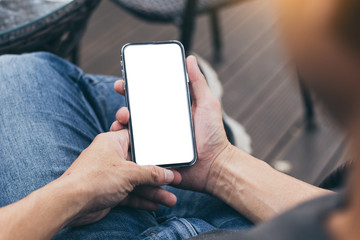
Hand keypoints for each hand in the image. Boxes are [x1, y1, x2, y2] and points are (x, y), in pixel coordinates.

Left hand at [60, 130, 180, 225]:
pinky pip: (130, 193)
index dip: (153, 145)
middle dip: (157, 174)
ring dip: (153, 190)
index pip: (137, 139)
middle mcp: (111, 156)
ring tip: (170, 198)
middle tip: (174, 179)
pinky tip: (156, 204)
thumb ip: (151, 174)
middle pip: (140, 164)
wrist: (71, 203)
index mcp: (113, 142)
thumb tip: (168, 175)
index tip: (168, 152)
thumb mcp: (130, 173)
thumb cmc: (95, 178)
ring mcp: (110, 175)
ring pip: (137, 181)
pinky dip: (142, 199)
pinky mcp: (109, 190)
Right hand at [112, 55, 230, 192]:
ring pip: (131, 131)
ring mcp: (155, 141)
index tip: (124, 81)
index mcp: (170, 111)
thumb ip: (199, 82)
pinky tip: (122, 140)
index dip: (134, 89)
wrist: (214, 165)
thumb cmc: (213, 135)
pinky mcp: (153, 157)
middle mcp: (159, 125)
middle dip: (123, 106)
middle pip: (135, 113)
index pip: (148, 97)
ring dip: (121, 123)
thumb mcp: (207, 104)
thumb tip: (190, 58)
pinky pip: (135, 150)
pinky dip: (126, 145)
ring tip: (122, 121)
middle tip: (122, 104)